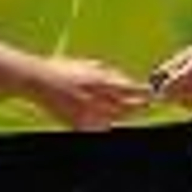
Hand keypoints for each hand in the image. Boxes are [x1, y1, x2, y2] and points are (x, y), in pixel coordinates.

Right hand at [29, 57, 151, 130]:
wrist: (39, 81)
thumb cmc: (63, 69)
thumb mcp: (89, 65)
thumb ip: (109, 73)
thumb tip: (127, 80)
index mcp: (99, 80)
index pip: (129, 89)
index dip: (143, 93)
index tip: (152, 94)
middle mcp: (96, 97)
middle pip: (126, 108)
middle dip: (139, 107)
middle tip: (146, 105)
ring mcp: (87, 112)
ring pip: (115, 120)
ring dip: (123, 115)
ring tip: (126, 110)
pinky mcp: (79, 124)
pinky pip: (99, 127)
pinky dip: (105, 123)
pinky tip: (105, 117)